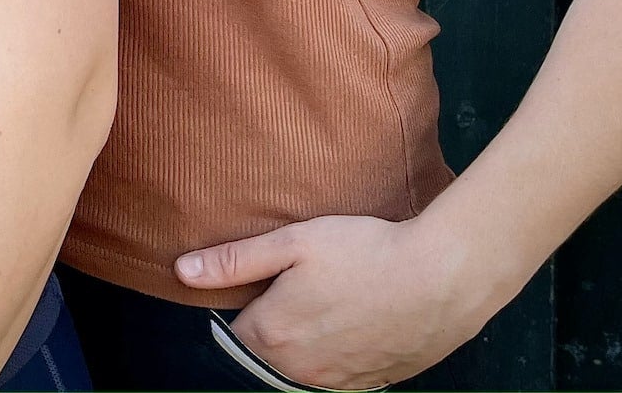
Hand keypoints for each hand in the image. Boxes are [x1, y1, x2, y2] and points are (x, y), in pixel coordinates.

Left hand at [175, 214, 505, 389]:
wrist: (439, 280)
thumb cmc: (364, 253)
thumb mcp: (292, 243)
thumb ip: (234, 261)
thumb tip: (182, 270)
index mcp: (271, 337)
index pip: (236, 326)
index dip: (253, 295)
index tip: (276, 273)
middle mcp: (299, 371)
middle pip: (268, 347)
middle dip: (279, 317)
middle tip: (309, 280)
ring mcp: (336, 384)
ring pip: (303, 362)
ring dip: (309, 335)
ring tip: (336, 295)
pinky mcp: (369, 385)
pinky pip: (337, 371)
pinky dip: (340, 349)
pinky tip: (358, 316)